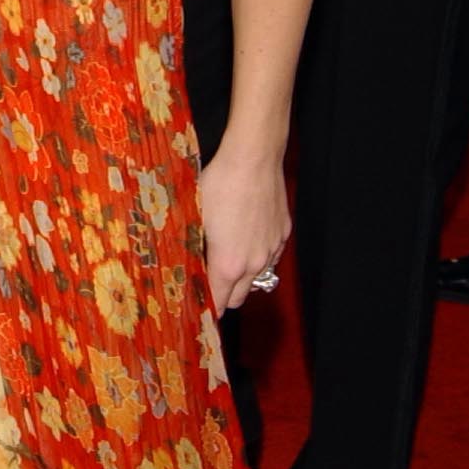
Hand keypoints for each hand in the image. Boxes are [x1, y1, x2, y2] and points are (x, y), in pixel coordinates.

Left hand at [198, 140, 288, 314]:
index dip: (206, 308)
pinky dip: (258, 257)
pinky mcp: (283, 234)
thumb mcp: (195, 219)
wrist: (252, 160)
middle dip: (223, 295)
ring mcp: (272, 250)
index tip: (197, 308)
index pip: (218, 304)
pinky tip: (245, 239)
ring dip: (242, 277)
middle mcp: (255, 263)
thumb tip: (184, 265)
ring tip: (227, 258)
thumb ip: (193, 249)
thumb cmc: (218, 186)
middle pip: (238, 298)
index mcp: (228, 265)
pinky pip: (270, 257)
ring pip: (257, 278)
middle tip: (208, 282)